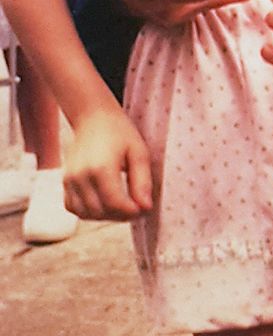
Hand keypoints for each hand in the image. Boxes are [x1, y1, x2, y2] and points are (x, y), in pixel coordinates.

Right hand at [64, 106, 153, 220]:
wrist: (94, 118)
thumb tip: (146, 207)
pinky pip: (74, 208)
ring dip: (106, 216)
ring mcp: (69, 180)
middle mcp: (80, 176)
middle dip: (121, 216)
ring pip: (86, 214)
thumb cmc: (119, 132)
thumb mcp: (139, 151)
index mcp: (100, 167)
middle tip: (137, 208)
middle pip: (100, 211)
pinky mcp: (64, 183)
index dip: (131, 212)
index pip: (114, 203)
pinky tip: (105, 203)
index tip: (144, 209)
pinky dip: (89, 212)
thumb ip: (142, 181)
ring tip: (123, 206)